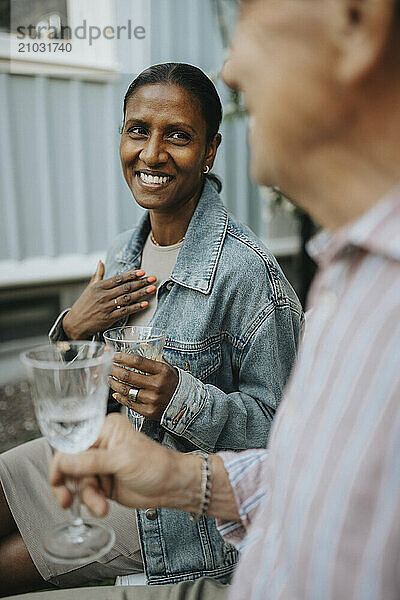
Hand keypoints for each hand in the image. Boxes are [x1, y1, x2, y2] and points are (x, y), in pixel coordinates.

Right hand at [50, 414, 240, 522]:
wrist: (172, 486)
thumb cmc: (156, 465)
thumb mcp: (123, 460)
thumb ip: (92, 461)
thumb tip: (65, 461)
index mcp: (104, 430)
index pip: (71, 443)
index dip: (61, 463)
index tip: (58, 481)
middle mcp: (99, 445)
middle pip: (70, 465)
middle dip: (74, 485)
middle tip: (69, 501)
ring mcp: (100, 465)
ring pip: (78, 482)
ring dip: (86, 497)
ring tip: (100, 506)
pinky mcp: (103, 482)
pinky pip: (86, 493)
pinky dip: (91, 502)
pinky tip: (102, 506)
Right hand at [62, 261, 156, 339]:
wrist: (75, 323)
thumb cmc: (84, 304)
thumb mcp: (89, 288)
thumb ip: (98, 274)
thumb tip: (100, 261)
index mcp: (99, 287)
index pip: (118, 279)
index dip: (131, 275)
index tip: (142, 272)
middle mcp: (103, 296)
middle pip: (125, 287)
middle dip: (141, 282)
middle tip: (153, 279)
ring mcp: (106, 307)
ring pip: (127, 298)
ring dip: (141, 293)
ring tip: (152, 289)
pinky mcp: (109, 318)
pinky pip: (125, 311)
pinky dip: (136, 307)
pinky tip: (145, 304)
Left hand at [109, 352, 178, 420]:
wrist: (184, 402)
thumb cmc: (172, 382)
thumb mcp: (166, 366)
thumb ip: (154, 356)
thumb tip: (141, 345)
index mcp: (162, 371)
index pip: (137, 361)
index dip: (123, 358)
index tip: (114, 355)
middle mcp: (157, 385)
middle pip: (128, 375)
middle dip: (114, 369)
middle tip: (108, 366)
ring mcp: (152, 399)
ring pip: (126, 390)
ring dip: (114, 383)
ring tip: (110, 378)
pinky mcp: (149, 411)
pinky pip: (129, 403)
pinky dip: (120, 397)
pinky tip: (116, 392)